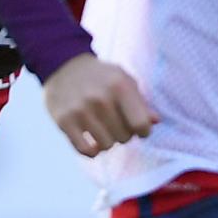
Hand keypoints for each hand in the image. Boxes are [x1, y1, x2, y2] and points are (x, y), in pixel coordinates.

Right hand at [43, 53, 157, 157]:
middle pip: (124, 137)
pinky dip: (92, 151)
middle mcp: (100, 98)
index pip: (141, 125)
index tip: (137, 127)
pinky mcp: (63, 120)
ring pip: (106, 146)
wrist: (63, 66)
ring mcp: (80, 110)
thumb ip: (141, 102)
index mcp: (119, 86)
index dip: (143, 131)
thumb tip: (155, 121)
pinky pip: (85, 150)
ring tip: (103, 129)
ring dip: (107, 141)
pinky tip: (92, 141)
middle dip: (123, 133)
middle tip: (115, 123)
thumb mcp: (125, 81)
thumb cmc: (102, 77)